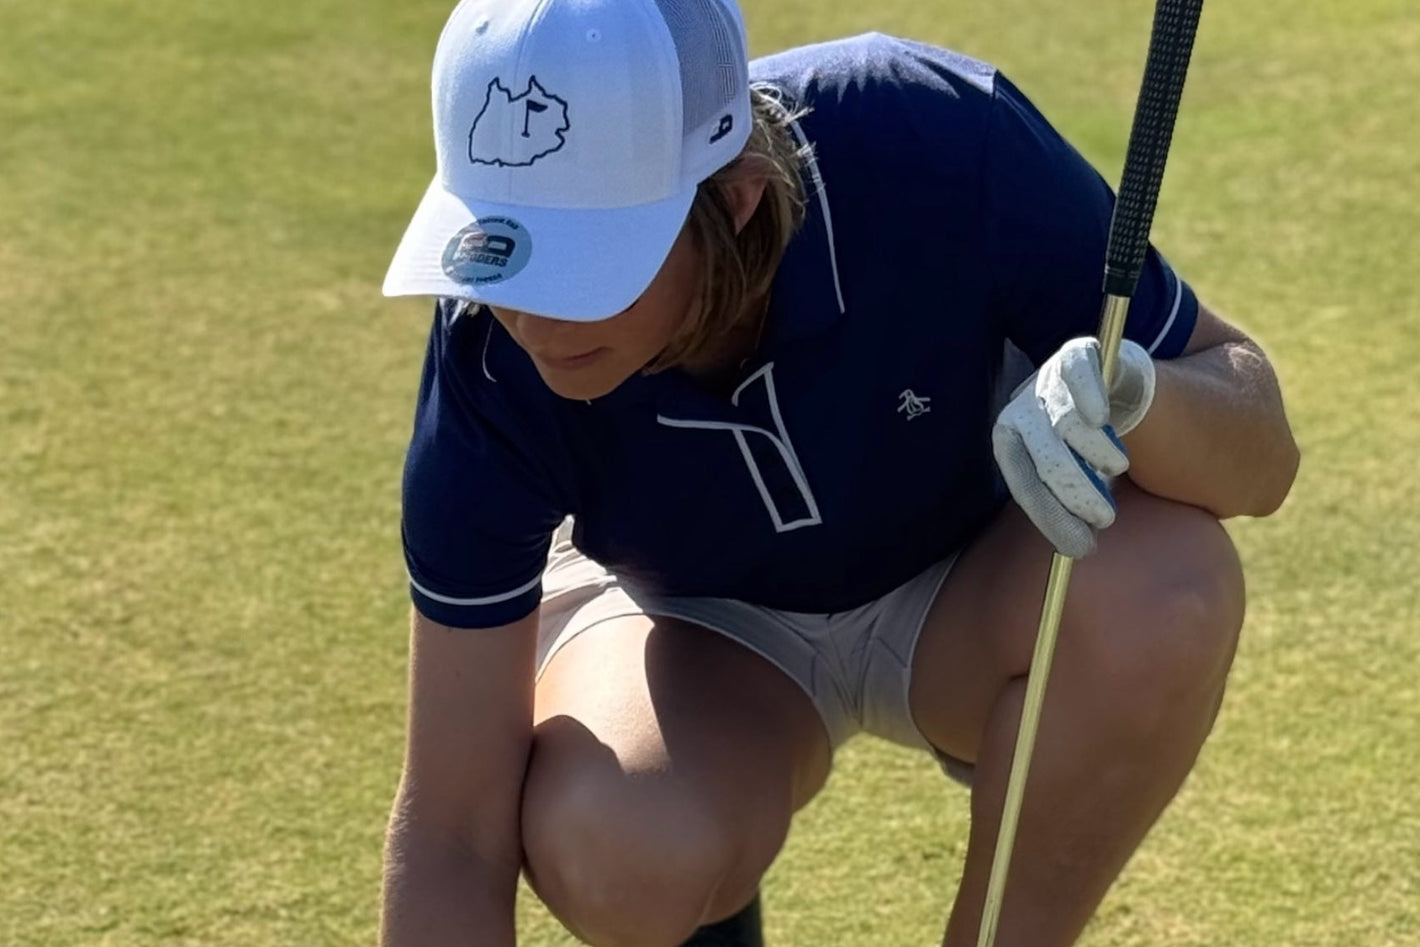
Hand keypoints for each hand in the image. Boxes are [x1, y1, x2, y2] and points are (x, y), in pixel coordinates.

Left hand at [991, 337, 1155, 557]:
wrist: (1107, 385)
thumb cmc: (1081, 441)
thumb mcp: (1071, 473)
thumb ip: (1070, 504)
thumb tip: (1078, 549)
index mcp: (1010, 443)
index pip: (1024, 484)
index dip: (1051, 516)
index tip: (1080, 548)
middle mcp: (1021, 411)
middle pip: (1045, 457)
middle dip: (1075, 493)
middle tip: (1106, 519)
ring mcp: (1046, 383)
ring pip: (1066, 423)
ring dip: (1095, 452)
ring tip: (1118, 467)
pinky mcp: (1073, 357)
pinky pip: (1078, 375)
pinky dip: (1088, 395)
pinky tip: (1100, 418)